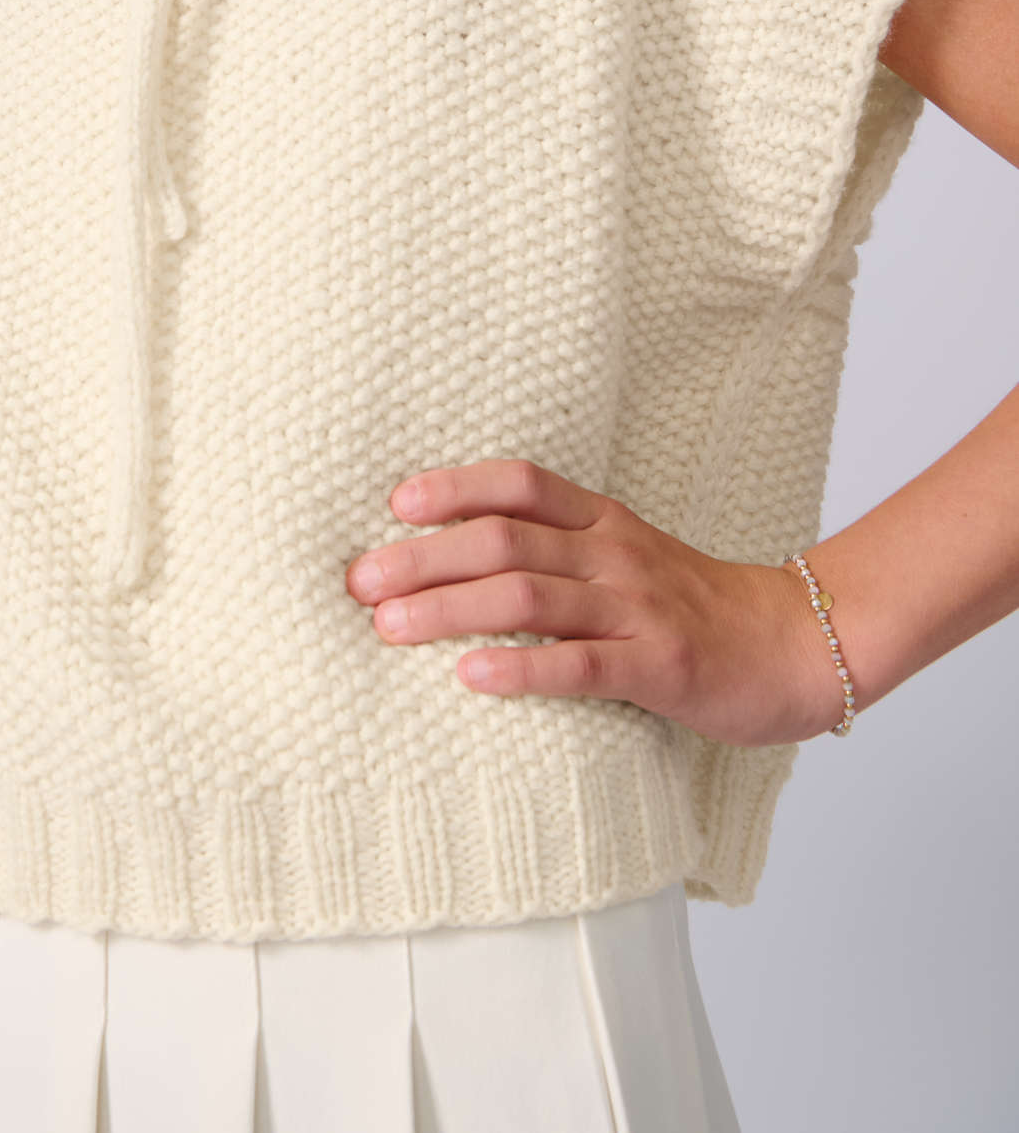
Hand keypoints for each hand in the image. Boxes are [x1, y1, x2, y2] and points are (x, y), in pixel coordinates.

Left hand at [345, 458, 844, 746]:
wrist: (798, 646)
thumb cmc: (697, 609)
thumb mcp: (628, 559)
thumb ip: (560, 552)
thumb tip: (461, 560)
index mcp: (604, 522)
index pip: (520, 484)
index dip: (455, 488)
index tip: (395, 506)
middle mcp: (615, 554)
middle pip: (505, 540)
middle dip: (424, 557)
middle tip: (362, 581)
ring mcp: (637, 608)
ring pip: (528, 597)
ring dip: (449, 609)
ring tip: (389, 627)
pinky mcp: (660, 667)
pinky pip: (580, 665)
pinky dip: (519, 669)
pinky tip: (470, 678)